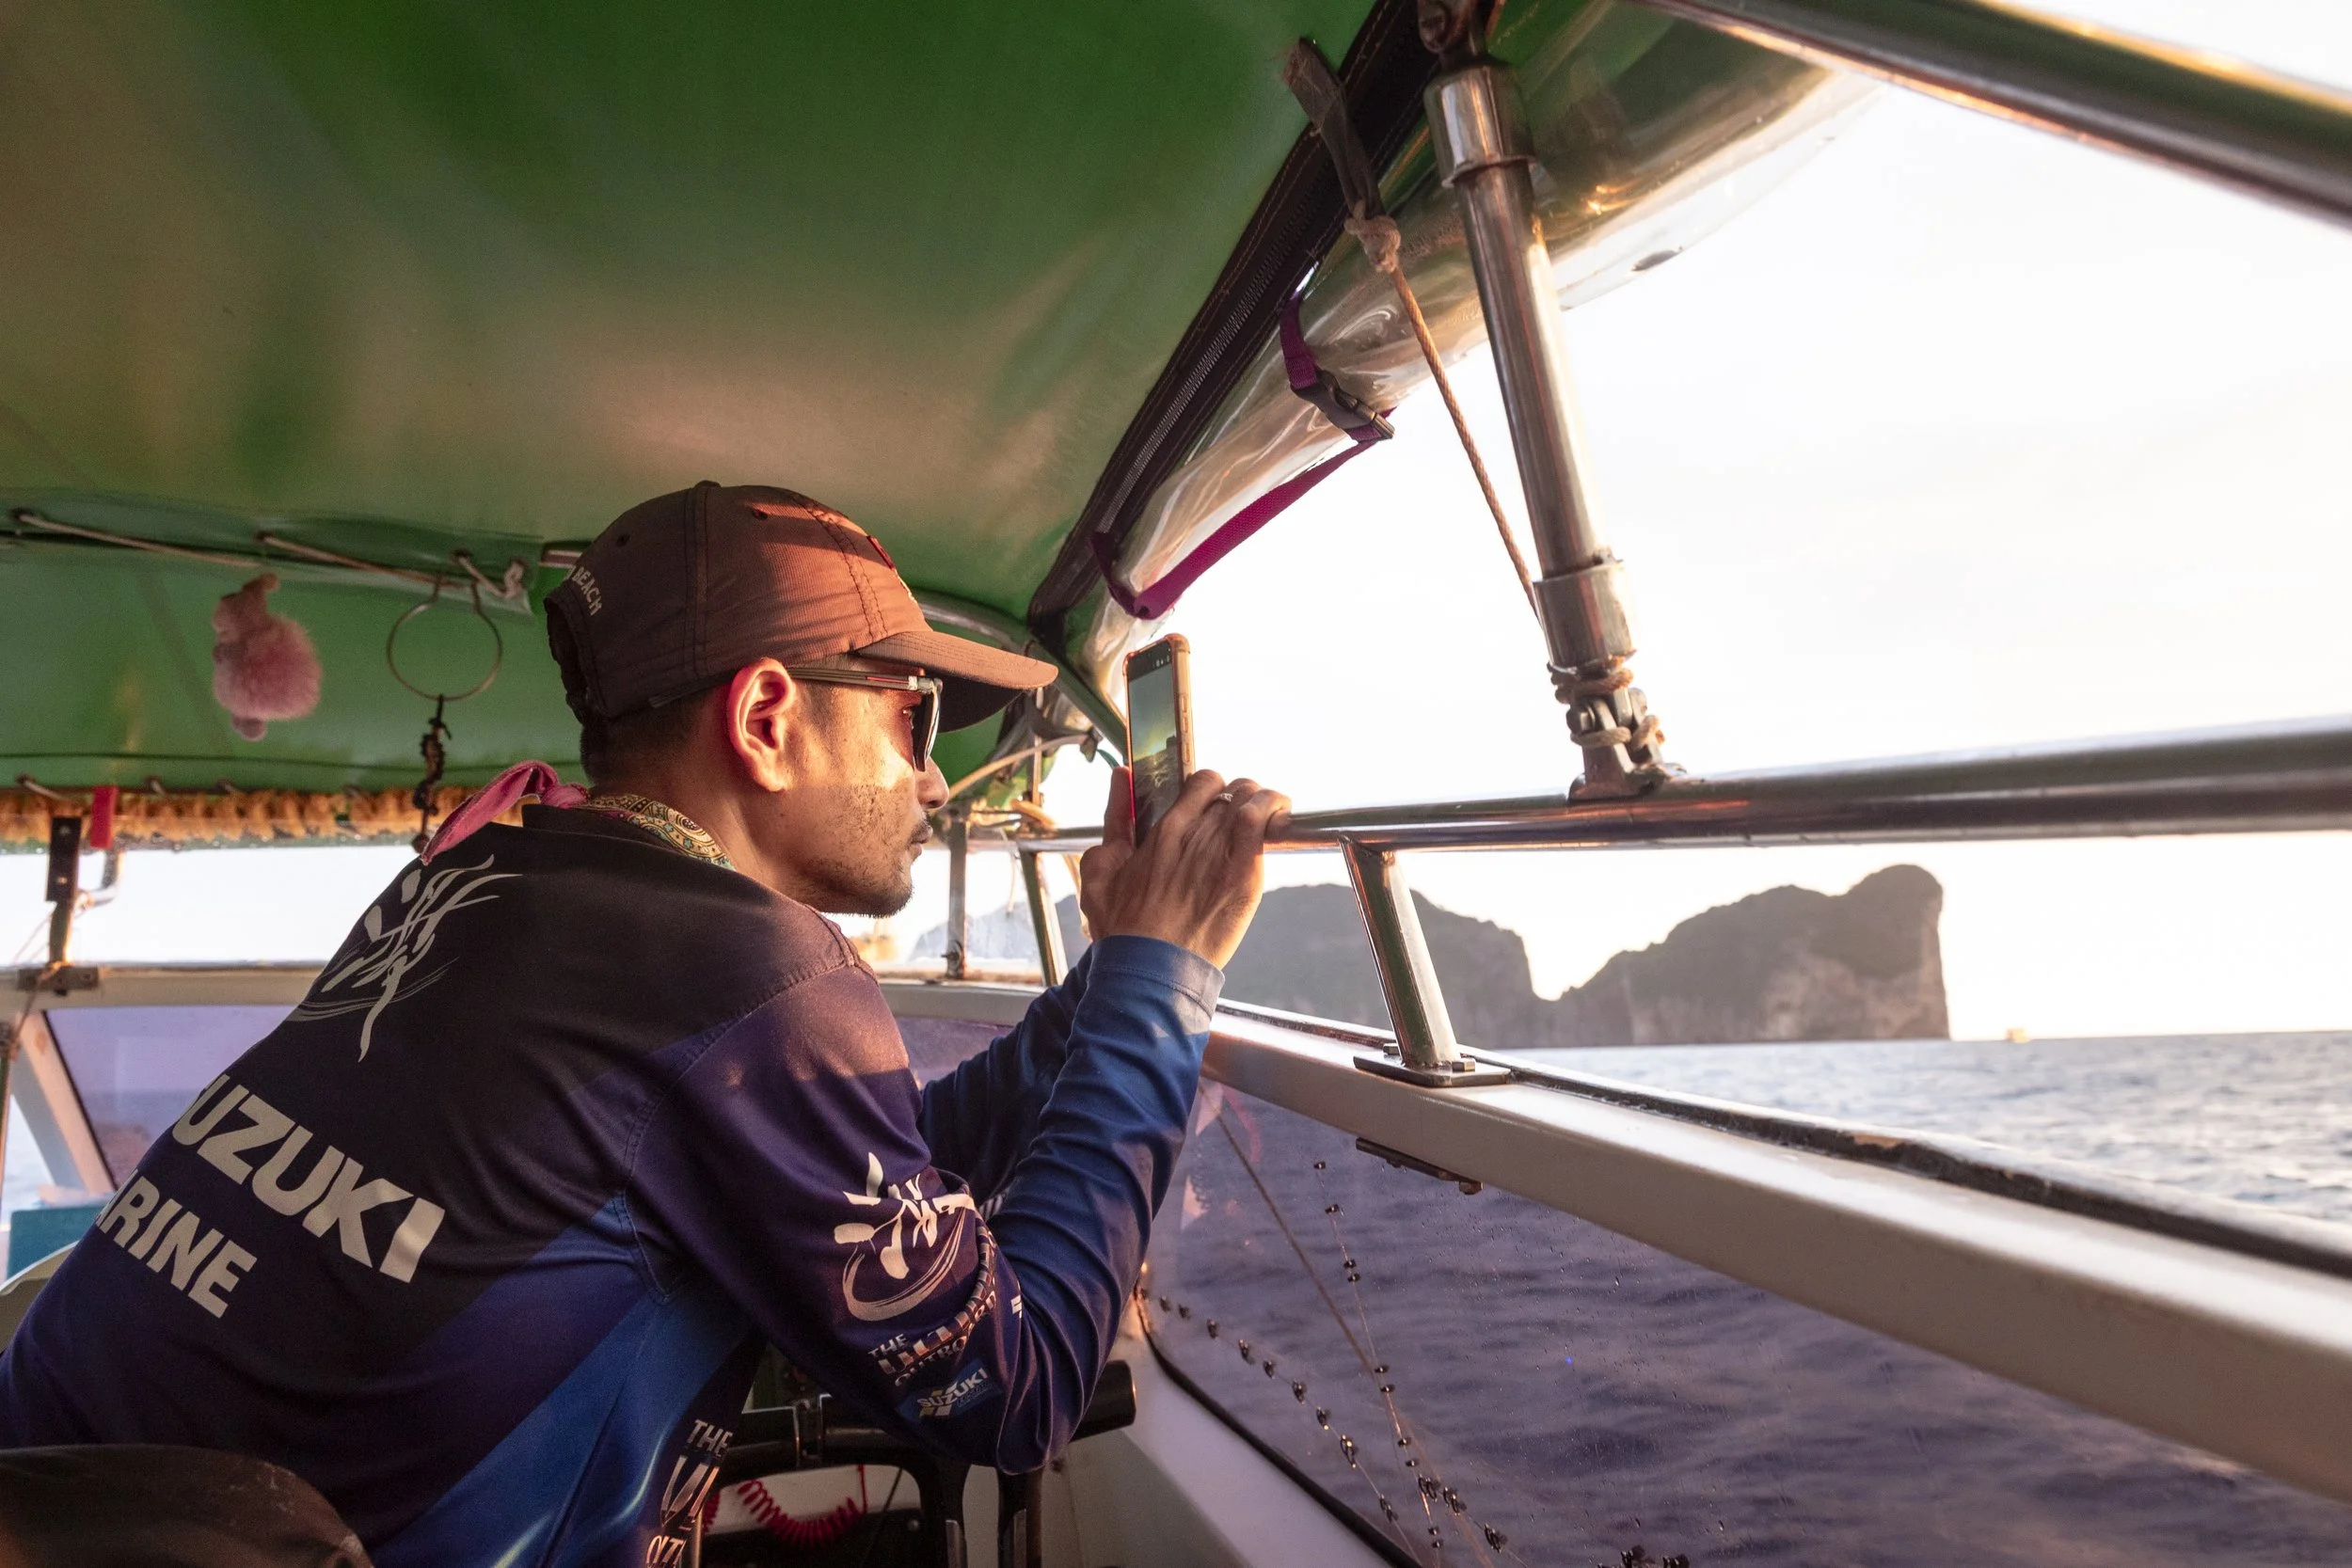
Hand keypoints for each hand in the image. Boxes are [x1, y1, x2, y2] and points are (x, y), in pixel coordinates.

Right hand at [1079, 766, 1288, 969]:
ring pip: (1249, 800)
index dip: (1213, 789)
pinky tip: (1279, 817)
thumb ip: (1113, 820)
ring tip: (1268, 816)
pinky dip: (1273, 812)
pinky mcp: (1240, 874)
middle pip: (1229, 792)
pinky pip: (1259, 822)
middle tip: (1243, 819)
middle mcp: (1191, 833)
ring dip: (1261, 802)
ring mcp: (1216, 851)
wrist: (1149, 968)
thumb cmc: (1124, 930)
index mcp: (1163, 830)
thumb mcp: (1100, 872)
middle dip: (1239, 800)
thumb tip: (1120, 779)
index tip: (1216, 805)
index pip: (1201, 782)